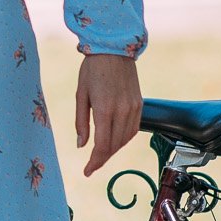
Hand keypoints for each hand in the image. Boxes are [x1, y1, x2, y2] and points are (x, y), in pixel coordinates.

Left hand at [74, 54, 142, 177]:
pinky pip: (133, 130)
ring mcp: (133, 108)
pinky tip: (114, 140)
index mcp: (104, 109)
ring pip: (125, 140)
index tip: (87, 171)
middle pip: (114, 146)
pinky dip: (124, 139)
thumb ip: (81, 122)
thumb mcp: (81, 95)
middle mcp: (122, 111)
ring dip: (113, 150)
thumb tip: (81, 146)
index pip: (102, 145)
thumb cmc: (92, 69)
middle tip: (91, 165)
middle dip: (102, 158)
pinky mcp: (139, 105)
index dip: (94, 162)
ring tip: (101, 154)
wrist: (114, 49)